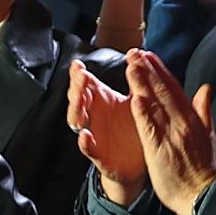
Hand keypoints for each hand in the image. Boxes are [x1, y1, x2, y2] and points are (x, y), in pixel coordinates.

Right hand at [67, 59, 146, 203]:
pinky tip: (86, 135)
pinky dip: (85, 142)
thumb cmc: (133, 125)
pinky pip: (89, 148)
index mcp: (102, 101)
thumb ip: (135, 80)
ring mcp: (94, 134)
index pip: (86, 84)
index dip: (79, 75)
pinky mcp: (99, 154)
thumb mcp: (136, 99)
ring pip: (78, 121)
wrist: (138, 160)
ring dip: (76, 110)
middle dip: (77, 88)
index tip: (77, 65)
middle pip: (78, 99)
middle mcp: (94, 116)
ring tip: (80, 100)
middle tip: (81, 77)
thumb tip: (137, 54)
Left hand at [126, 50, 215, 212]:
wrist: (201, 193)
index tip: (149, 55)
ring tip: (131, 66)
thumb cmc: (203, 167)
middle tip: (134, 53)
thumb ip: (204, 109)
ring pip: (155, 105)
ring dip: (142, 84)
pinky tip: (135, 99)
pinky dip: (143, 113)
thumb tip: (205, 88)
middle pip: (163, 91)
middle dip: (147, 70)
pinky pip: (149, 128)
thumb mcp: (208, 134)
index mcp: (191, 118)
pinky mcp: (159, 150)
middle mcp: (181, 122)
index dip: (160, 70)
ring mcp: (170, 135)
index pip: (174, 88)